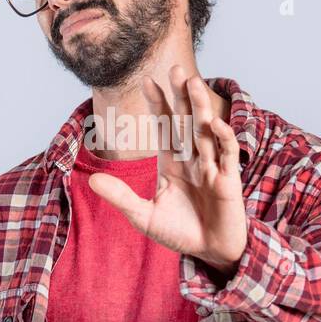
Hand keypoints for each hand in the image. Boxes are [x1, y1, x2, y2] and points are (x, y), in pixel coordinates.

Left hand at [88, 65, 247, 274]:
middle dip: (181, 96)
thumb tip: (91, 180)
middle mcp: (192, 158)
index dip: (158, 104)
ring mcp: (212, 167)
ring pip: (206, 131)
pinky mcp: (229, 181)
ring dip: (200, 108)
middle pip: (186, 121)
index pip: (164, 126)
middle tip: (176, 67)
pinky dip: (223, 139)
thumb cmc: (179, 232)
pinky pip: (227, 155)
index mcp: (172, 162)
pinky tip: (215, 124)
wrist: (210, 254)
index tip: (147, 80)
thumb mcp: (143, 216)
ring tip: (194, 83)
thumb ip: (121, 197)